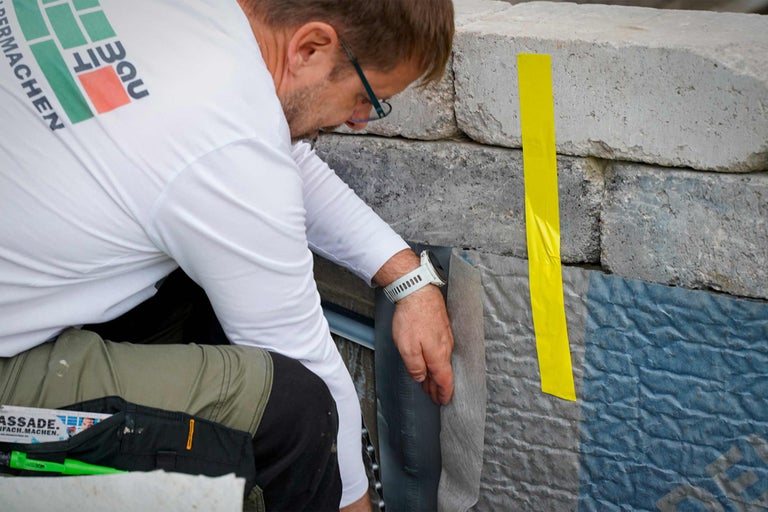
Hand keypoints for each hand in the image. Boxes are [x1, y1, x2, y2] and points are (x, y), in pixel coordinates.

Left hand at [391, 284, 454, 404]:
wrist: (417, 290)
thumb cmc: (412, 318)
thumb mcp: (407, 348)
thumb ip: (415, 366)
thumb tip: (421, 378)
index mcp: (438, 355)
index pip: (445, 381)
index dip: (443, 394)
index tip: (442, 402)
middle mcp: (446, 347)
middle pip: (444, 372)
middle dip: (438, 387)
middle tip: (433, 396)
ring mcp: (446, 336)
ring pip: (443, 360)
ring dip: (437, 373)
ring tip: (430, 382)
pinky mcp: (442, 326)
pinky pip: (442, 349)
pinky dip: (437, 359)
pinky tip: (432, 359)